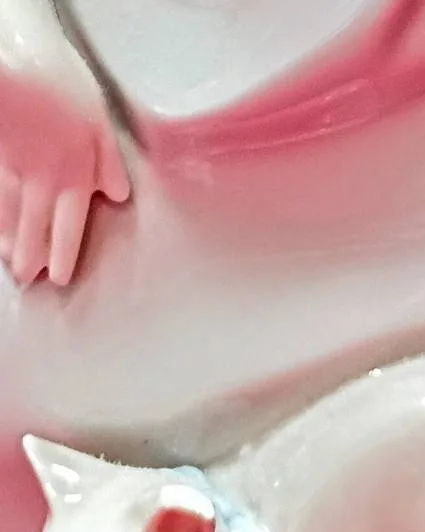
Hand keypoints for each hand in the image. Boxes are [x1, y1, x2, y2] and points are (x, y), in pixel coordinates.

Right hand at [0, 45, 129, 285]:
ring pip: (10, 214)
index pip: (70, 226)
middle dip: (32, 255)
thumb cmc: (57, 86)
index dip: (64, 253)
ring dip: (10, 241)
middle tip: (29, 279)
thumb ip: (108, 161)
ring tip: (10, 263)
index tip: (60, 276)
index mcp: (74, 175)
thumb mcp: (98, 120)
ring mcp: (12, 170)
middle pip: (36, 227)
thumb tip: (120, 195)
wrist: (9, 66)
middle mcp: (41, 180)